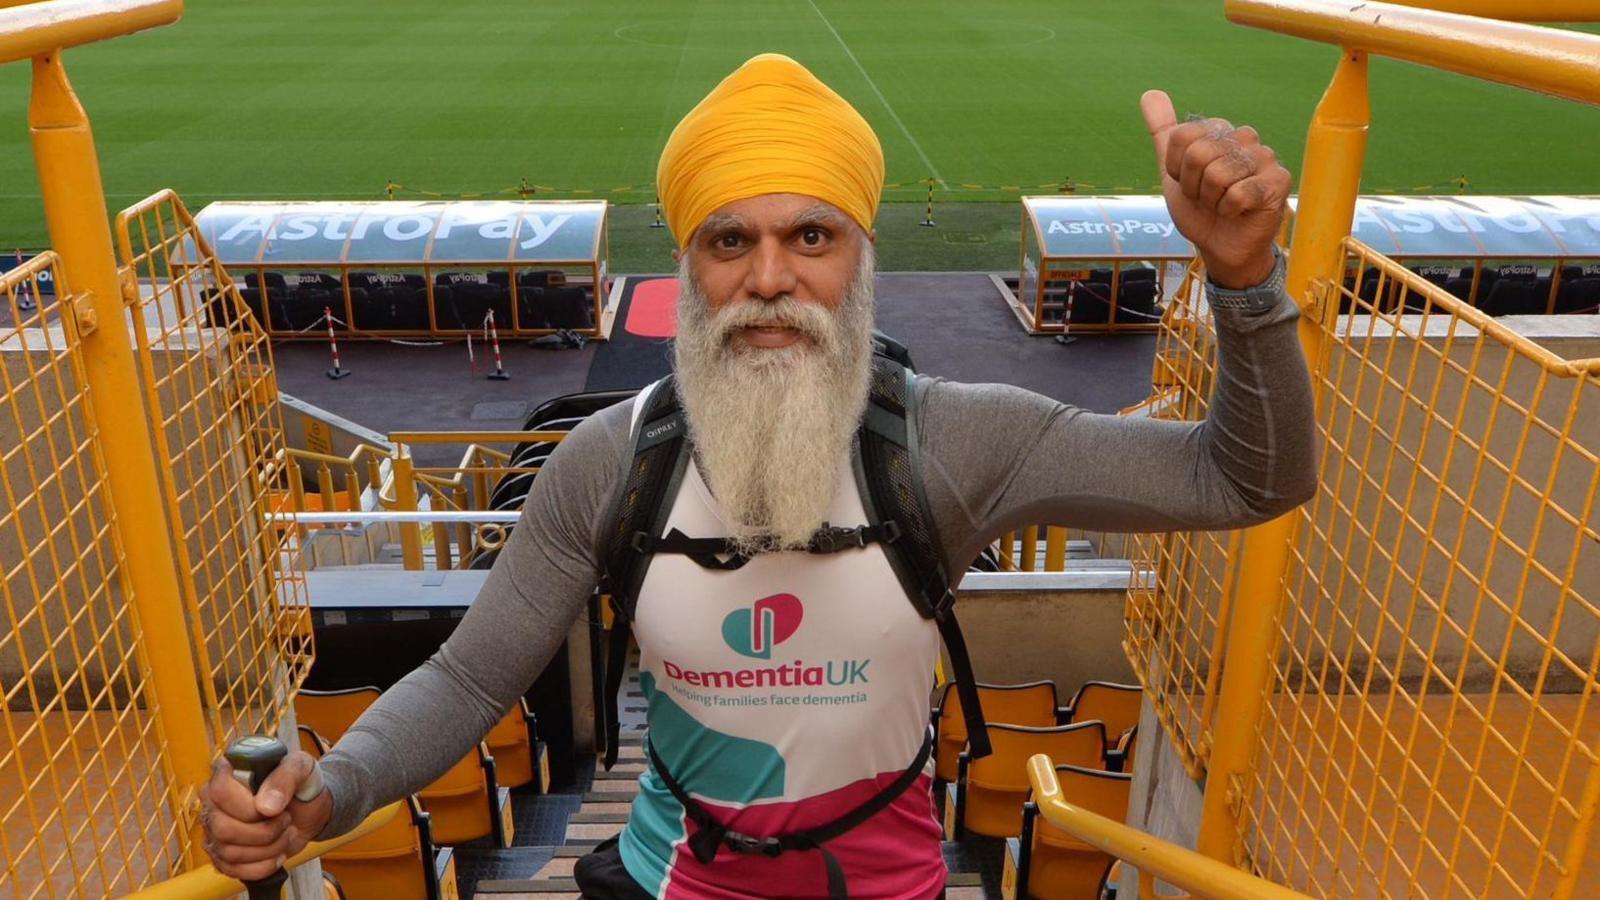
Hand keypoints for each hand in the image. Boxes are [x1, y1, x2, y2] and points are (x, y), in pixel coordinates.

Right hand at [199, 750, 330, 880]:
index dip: (248, 807)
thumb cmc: (301, 783)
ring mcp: (214, 830)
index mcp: (226, 772)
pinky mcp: (222, 854)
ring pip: (230, 853)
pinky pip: (233, 870)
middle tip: (286, 820)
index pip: (219, 792)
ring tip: (286, 834)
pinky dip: (263, 866)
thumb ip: (285, 778)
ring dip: (268, 849)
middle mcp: (213, 802)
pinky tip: (278, 854)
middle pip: (223, 829)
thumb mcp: (302, 768)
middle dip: (264, 832)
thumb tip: (266, 806)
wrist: (308, 809)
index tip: (275, 808)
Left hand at [1140, 90, 1291, 289]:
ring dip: (1211, 200)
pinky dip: (1229, 210)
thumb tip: (1149, 93)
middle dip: (1193, 186)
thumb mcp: (1173, 172)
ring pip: (1217, 175)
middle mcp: (1244, 137)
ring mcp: (1265, 157)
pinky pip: (1238, 194)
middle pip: (1198, 154)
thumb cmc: (1200, 209)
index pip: (1181, 136)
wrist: (1219, 245)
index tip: (1188, 183)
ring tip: (1222, 204)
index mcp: (1220, 130)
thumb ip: (1164, 132)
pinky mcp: (1279, 181)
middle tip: (1206, 197)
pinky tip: (1239, 212)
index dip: (1176, 168)